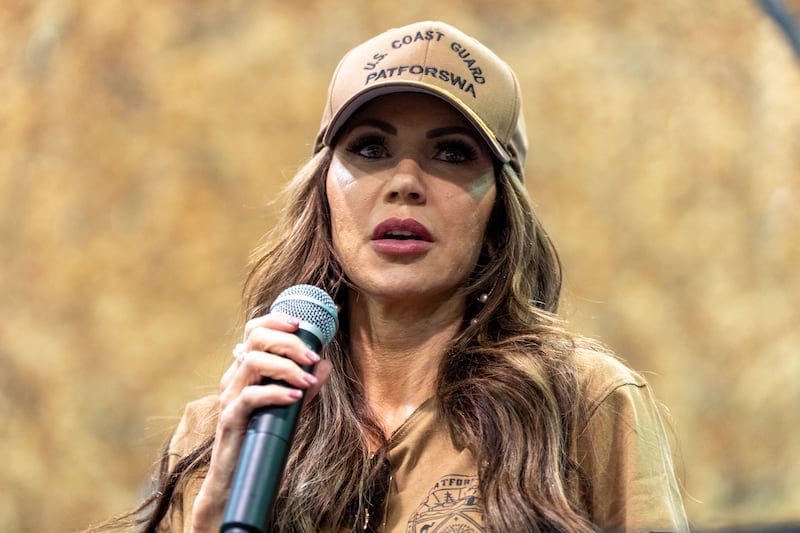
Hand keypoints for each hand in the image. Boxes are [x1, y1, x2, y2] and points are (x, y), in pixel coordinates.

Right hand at [189, 313, 331, 531]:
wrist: (238, 480)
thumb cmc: (264, 440)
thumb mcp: (290, 409)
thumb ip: (305, 386)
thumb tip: (325, 364)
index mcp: (245, 371)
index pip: (254, 331)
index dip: (276, 321)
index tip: (300, 324)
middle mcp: (234, 378)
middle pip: (255, 339)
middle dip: (288, 342)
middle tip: (312, 356)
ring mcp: (229, 398)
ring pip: (253, 363)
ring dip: (286, 366)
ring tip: (307, 379)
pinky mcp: (230, 419)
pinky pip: (250, 396)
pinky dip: (276, 392)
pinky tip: (295, 397)